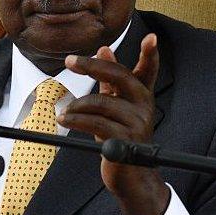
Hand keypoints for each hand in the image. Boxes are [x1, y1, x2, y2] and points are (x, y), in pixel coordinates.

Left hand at [58, 33, 168, 214]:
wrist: (129, 176)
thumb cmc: (119, 138)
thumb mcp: (115, 107)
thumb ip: (109, 81)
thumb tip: (104, 49)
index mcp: (141, 96)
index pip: (148, 71)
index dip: (150, 54)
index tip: (151, 37)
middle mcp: (144, 106)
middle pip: (119, 77)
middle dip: (93, 66)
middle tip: (70, 61)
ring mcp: (138, 123)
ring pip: (101, 103)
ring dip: (77, 106)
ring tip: (64, 112)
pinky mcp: (126, 140)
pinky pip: (96, 123)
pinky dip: (76, 120)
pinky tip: (66, 119)